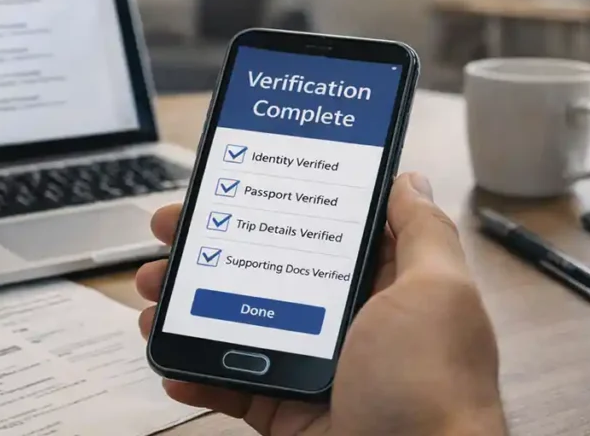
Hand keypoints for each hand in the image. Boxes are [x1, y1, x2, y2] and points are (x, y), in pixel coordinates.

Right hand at [137, 173, 506, 435]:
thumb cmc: (435, 389)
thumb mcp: (436, 293)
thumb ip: (422, 233)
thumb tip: (408, 180)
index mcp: (383, 287)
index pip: (317, 229)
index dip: (270, 204)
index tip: (227, 186)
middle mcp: (344, 322)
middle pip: (263, 270)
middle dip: (209, 248)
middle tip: (170, 232)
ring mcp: (310, 367)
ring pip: (235, 324)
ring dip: (186, 306)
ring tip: (153, 293)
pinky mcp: (285, 410)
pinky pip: (229, 385)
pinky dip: (194, 374)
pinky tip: (171, 361)